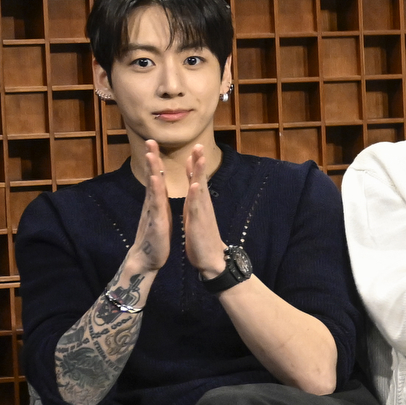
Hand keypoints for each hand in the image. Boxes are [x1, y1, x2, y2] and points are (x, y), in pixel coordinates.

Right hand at [123, 137, 172, 279]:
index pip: (156, 176)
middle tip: (150, 140)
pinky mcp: (156, 222)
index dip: (155, 160)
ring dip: (151, 170)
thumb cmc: (156, 237)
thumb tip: (157, 188)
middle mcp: (152, 203)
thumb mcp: (159, 214)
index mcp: (157, 201)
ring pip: (152, 188)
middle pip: (151, 177)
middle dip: (151, 158)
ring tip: (150, 154)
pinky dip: (157, 192)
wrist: (148, 259)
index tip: (154, 143)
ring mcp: (152, 211)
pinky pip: (156, 205)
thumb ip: (158, 201)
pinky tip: (157, 180)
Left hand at [178, 141, 226, 277]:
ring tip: (199, 159)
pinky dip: (196, 195)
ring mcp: (202, 212)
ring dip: (199, 173)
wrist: (211, 259)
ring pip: (200, 189)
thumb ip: (195, 204)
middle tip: (199, 145)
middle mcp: (202, 204)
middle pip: (201, 179)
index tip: (194, 149)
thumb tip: (194, 193)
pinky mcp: (199, 222)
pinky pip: (197, 207)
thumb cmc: (202, 238)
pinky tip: (195, 185)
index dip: (194, 164)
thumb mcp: (196, 217)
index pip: (196, 180)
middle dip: (199, 162)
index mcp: (199, 203)